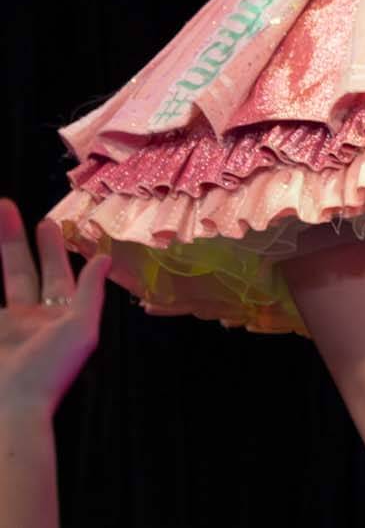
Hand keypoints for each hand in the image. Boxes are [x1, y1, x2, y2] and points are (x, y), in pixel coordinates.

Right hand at [0, 199, 106, 416]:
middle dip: (13, 239)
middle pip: (18, 269)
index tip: (47, 221)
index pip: (56, 272)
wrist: (12, 408)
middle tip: (4, 206)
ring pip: (3, 280)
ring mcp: (5, 327)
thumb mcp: (80, 330)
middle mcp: (28, 318)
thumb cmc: (50, 371)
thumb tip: (103, 258)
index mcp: (56, 315)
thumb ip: (89, 293)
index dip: (53, 247)